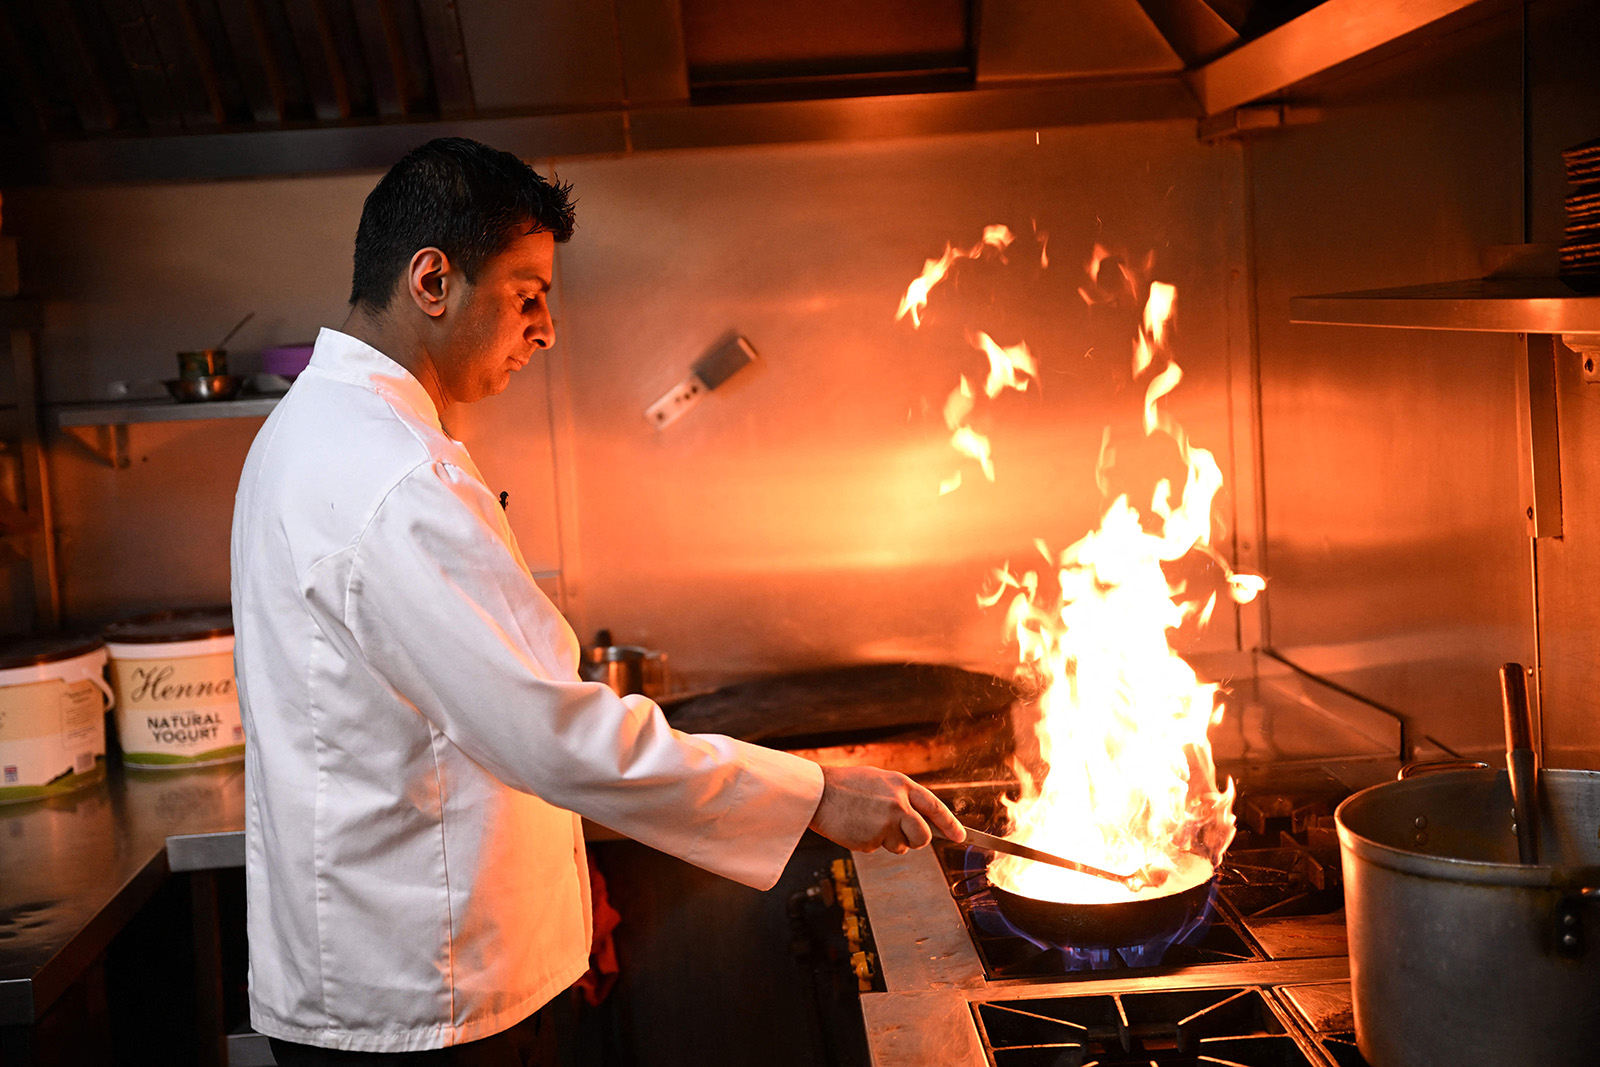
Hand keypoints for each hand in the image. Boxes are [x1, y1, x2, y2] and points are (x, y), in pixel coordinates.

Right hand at [808, 764, 965, 854]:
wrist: (817, 793)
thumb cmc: (845, 785)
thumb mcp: (879, 781)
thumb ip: (900, 796)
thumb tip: (918, 818)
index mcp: (902, 785)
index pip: (935, 807)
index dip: (951, 824)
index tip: (961, 837)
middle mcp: (899, 804)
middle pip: (923, 837)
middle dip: (916, 841)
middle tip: (901, 836)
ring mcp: (886, 823)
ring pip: (900, 847)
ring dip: (887, 841)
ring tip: (866, 822)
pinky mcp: (871, 839)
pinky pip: (877, 848)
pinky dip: (867, 842)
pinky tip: (855, 827)